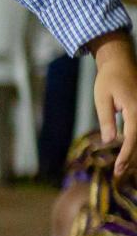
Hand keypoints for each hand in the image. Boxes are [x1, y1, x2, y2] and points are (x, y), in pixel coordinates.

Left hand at [89, 30, 136, 175]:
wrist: (119, 62)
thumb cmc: (107, 80)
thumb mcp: (101, 99)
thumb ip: (107, 120)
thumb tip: (110, 141)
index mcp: (135, 108)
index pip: (133, 137)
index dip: (126, 155)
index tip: (118, 168)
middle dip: (131, 158)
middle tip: (119, 173)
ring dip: (135, 152)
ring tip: (123, 168)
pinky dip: (135, 142)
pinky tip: (128, 153)